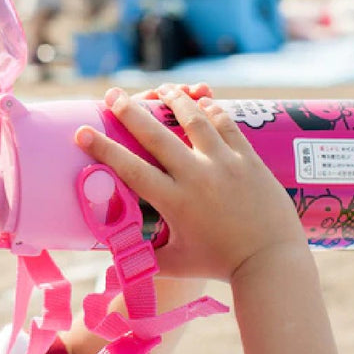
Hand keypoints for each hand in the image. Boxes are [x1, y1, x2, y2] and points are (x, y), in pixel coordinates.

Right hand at [76, 84, 305, 281]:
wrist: (271, 262)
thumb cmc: (220, 266)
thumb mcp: (177, 263)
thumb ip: (146, 255)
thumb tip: (117, 256)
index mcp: (174, 201)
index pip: (129, 168)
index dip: (103, 148)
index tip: (82, 131)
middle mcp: (196, 176)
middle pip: (156, 134)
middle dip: (130, 110)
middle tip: (112, 94)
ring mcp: (225, 163)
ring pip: (195, 119)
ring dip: (175, 100)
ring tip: (163, 88)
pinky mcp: (249, 159)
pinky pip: (227, 125)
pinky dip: (213, 111)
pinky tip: (204, 101)